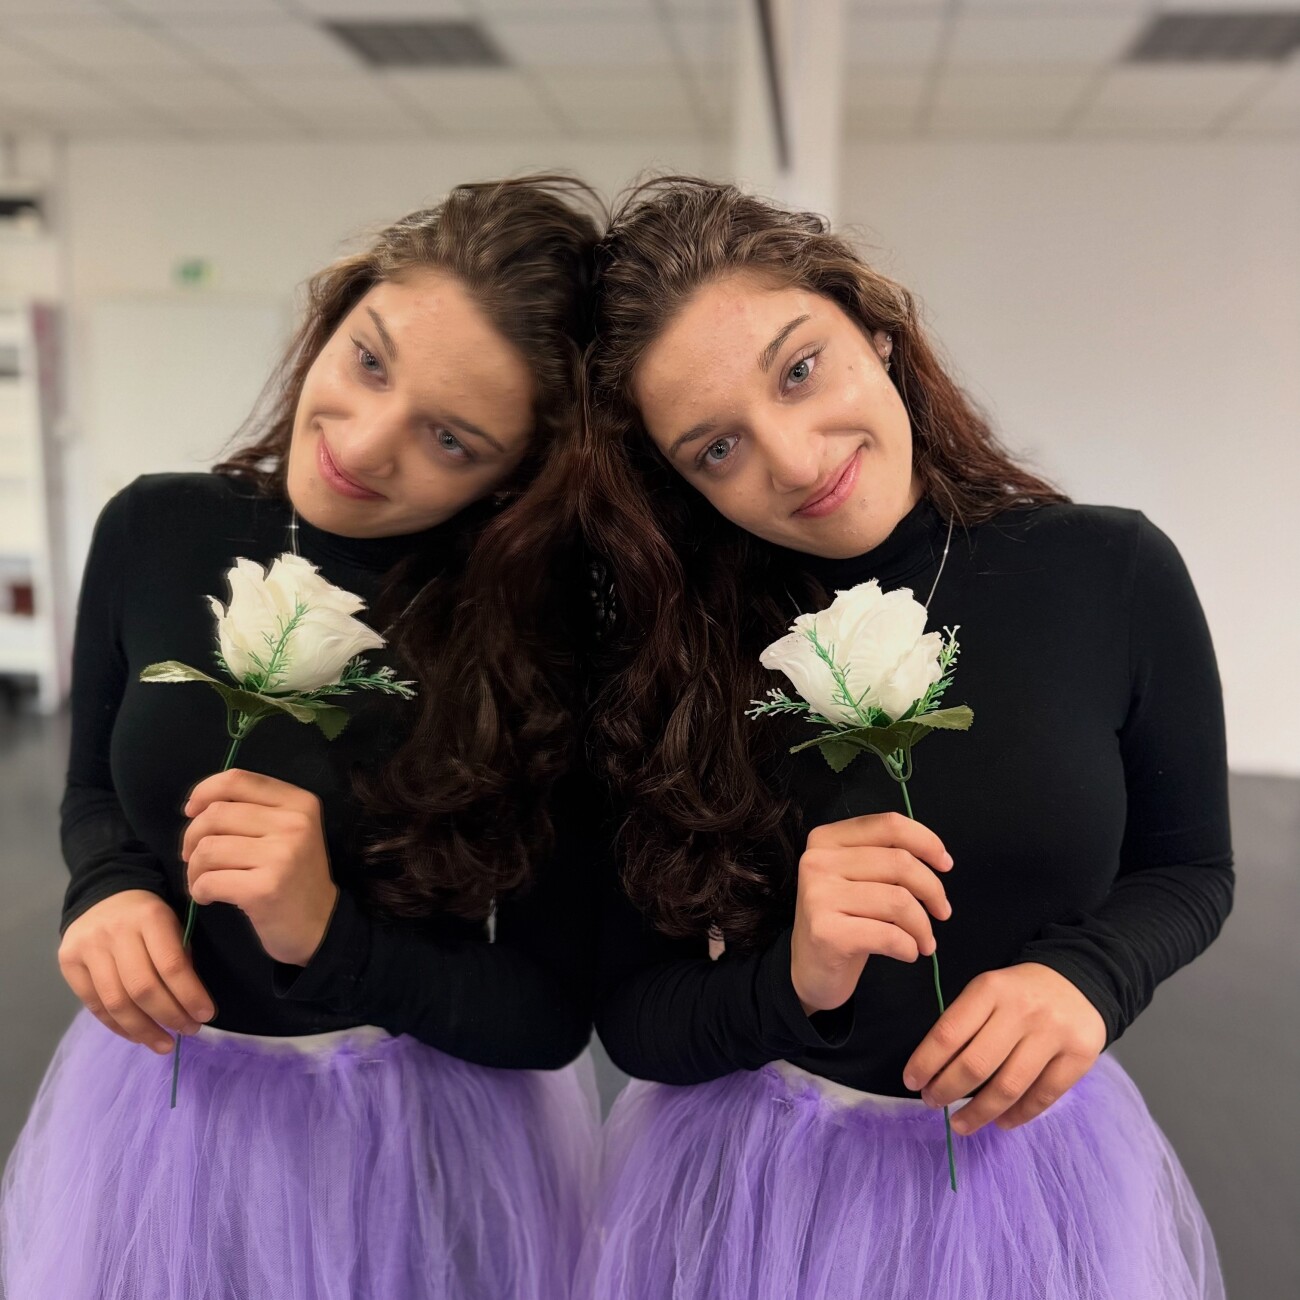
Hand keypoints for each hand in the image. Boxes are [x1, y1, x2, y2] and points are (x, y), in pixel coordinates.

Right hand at [58, 889, 213, 1053]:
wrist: (104, 896)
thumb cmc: (148, 916)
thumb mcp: (173, 922)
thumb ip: (181, 956)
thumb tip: (192, 1004)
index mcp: (150, 916)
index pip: (171, 964)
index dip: (190, 995)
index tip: (206, 1015)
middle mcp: (115, 932)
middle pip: (142, 987)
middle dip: (170, 1015)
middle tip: (189, 1030)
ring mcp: (88, 948)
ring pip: (116, 1002)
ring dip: (143, 1030)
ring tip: (164, 1044)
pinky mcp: (68, 963)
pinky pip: (94, 1005)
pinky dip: (118, 1026)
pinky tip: (138, 1036)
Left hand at [182, 769, 338, 966]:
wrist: (320, 926)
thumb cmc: (294, 876)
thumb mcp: (286, 832)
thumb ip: (251, 810)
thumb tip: (195, 806)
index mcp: (299, 802)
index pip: (237, 780)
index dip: (204, 792)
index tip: (191, 811)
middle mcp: (294, 823)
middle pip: (216, 814)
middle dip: (192, 837)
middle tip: (195, 858)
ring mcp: (281, 856)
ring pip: (207, 848)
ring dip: (193, 868)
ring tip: (203, 880)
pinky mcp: (265, 888)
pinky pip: (208, 880)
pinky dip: (198, 890)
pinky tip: (209, 897)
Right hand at [791, 811, 952, 1014]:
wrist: (810, 970)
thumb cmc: (844, 920)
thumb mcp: (857, 878)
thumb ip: (885, 856)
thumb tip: (939, 858)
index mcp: (826, 839)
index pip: (889, 825)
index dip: (927, 842)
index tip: (945, 864)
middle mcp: (817, 861)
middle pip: (900, 862)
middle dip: (933, 890)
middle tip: (942, 913)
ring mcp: (818, 896)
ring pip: (899, 900)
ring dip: (923, 926)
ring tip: (925, 941)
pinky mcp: (826, 932)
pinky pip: (889, 935)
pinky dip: (909, 947)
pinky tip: (907, 953)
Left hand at [903, 962, 1106, 1134]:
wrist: (1076, 980)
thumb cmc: (1018, 992)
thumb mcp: (986, 991)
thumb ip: (964, 1023)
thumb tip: (934, 1070)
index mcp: (990, 990)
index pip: (949, 1033)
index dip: (926, 1063)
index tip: (912, 1082)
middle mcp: (1021, 1011)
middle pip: (976, 1064)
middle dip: (947, 1090)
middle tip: (932, 1102)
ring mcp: (1053, 1035)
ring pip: (1009, 1086)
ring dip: (978, 1113)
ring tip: (960, 1124)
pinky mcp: (1079, 1057)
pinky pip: (1043, 1096)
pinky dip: (1018, 1115)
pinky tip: (1000, 1122)